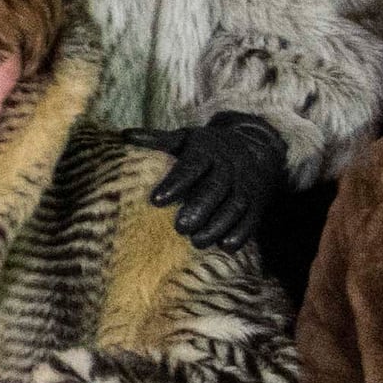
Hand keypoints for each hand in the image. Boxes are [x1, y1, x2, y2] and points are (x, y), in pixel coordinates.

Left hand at [132, 115, 285, 252]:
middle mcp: (229, 166)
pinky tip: (227, 246)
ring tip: (198, 241)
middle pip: (216, 187)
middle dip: (200, 208)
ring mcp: (246, 184)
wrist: (257, 145)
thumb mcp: (185, 138)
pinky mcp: (257, 201)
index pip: (192, 165)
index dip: (176, 182)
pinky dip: (242, 232)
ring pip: (235, 204)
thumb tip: (125, 136)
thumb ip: (157, 140)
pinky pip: (252, 217)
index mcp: (207, 149)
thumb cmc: (208, 146)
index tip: (156, 201)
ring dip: (219, 225)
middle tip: (180, 228)